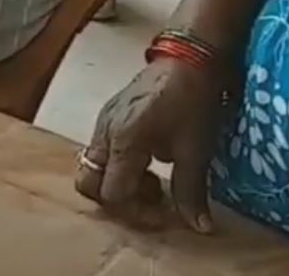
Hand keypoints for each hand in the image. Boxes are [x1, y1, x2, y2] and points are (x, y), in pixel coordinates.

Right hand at [75, 58, 229, 233]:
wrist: (188, 59)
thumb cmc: (193, 103)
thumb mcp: (196, 150)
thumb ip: (190, 192)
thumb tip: (200, 229)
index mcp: (123, 143)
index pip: (112, 194)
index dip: (136, 212)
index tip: (163, 213)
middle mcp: (104, 134)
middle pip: (89, 183)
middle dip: (117, 199)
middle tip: (151, 198)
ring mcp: (103, 122)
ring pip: (94, 166)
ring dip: (119, 181)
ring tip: (154, 179)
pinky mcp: (109, 114)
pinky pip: (102, 149)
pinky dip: (119, 164)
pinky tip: (149, 159)